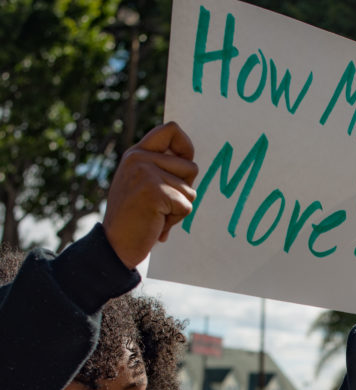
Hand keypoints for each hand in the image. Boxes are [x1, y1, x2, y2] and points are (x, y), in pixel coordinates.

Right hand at [102, 122, 198, 268]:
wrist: (115, 244)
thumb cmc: (134, 218)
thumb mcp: (142, 184)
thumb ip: (160, 170)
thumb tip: (191, 163)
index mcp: (137, 154)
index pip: (171, 129)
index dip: (187, 146)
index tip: (185, 161)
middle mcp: (140, 158)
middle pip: (191, 167)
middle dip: (185, 190)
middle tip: (162, 204)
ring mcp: (146, 173)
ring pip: (190, 190)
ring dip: (179, 208)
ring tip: (156, 214)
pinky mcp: (155, 192)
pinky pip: (186, 206)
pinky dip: (176, 219)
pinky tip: (156, 222)